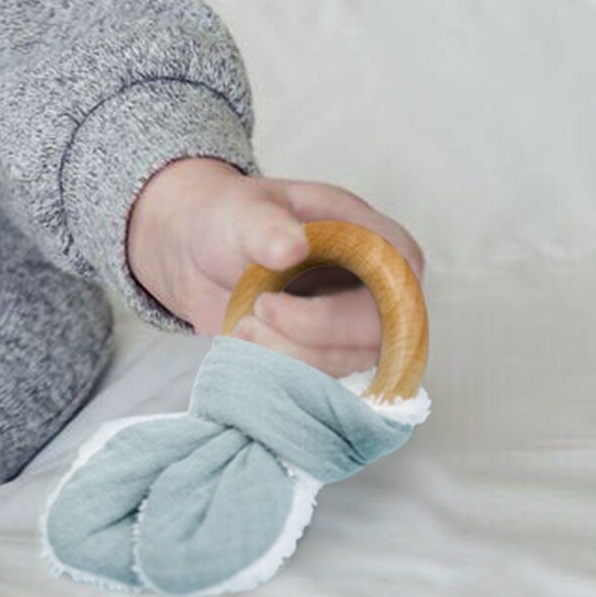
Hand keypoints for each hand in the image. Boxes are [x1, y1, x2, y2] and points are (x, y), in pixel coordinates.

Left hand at [125, 158, 426, 380]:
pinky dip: (281, 371)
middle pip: (378, 334)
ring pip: (347, 365)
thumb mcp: (242, 213)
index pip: (396, 280)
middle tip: (257, 310)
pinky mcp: (329, 357)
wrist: (198, 254)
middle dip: (309, 334)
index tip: (271, 303)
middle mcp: (378, 290)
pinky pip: (322, 383)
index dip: (343, 304)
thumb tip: (293, 247)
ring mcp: (356, 328)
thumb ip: (267, 228)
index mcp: (375, 240)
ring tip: (243, 324)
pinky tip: (248, 344)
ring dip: (288, 354)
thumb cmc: (234, 221)